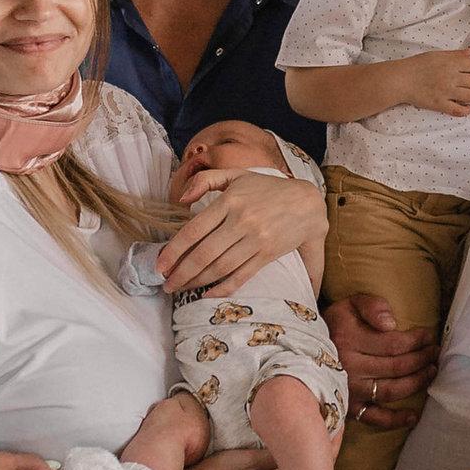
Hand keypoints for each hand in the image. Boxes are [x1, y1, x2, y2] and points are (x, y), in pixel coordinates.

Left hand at [158, 159, 324, 296]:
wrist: (308, 203)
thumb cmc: (268, 188)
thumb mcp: (236, 175)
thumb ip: (205, 181)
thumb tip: (181, 200)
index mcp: (230, 201)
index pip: (193, 231)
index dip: (173, 251)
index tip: (161, 265)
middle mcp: (241, 222)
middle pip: (203, 254)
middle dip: (181, 273)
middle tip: (166, 284)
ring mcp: (255, 240)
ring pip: (219, 267)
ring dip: (196, 282)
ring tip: (181, 288)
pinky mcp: (267, 255)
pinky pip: (240, 276)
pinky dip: (222, 288)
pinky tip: (207, 294)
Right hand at [327, 293, 439, 434]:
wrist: (302, 349)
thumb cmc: (334, 324)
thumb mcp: (349, 305)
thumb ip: (372, 306)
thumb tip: (391, 324)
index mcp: (349, 340)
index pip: (394, 343)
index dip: (417, 341)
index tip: (429, 336)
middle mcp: (350, 367)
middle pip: (397, 367)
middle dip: (421, 359)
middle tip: (434, 353)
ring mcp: (350, 390)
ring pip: (391, 390)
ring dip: (416, 383)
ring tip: (431, 372)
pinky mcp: (349, 407)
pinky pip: (375, 417)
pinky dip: (395, 420)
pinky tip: (413, 415)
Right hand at [408, 48, 469, 115]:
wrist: (401, 79)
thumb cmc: (416, 65)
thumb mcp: (436, 55)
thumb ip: (454, 54)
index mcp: (451, 63)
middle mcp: (451, 77)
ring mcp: (446, 92)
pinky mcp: (440, 105)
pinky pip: (458, 110)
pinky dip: (466, 110)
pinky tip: (468, 107)